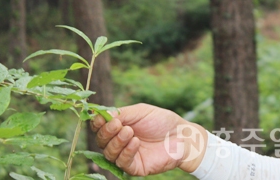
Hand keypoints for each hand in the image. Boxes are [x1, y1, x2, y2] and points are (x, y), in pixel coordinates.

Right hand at [90, 103, 207, 175]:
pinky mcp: (135, 167)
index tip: (100, 118)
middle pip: (102, 141)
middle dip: (106, 132)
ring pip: (109, 153)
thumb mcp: (140, 112)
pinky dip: (127, 152)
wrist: (181, 135)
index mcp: (119, 127)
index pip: (100, 128)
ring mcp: (127, 155)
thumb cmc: (162, 121)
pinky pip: (123, 163)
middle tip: (117, 124)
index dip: (97, 123)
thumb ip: (121, 113)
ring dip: (116, 142)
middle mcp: (120, 142)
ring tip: (129, 131)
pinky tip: (135, 142)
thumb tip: (101, 115)